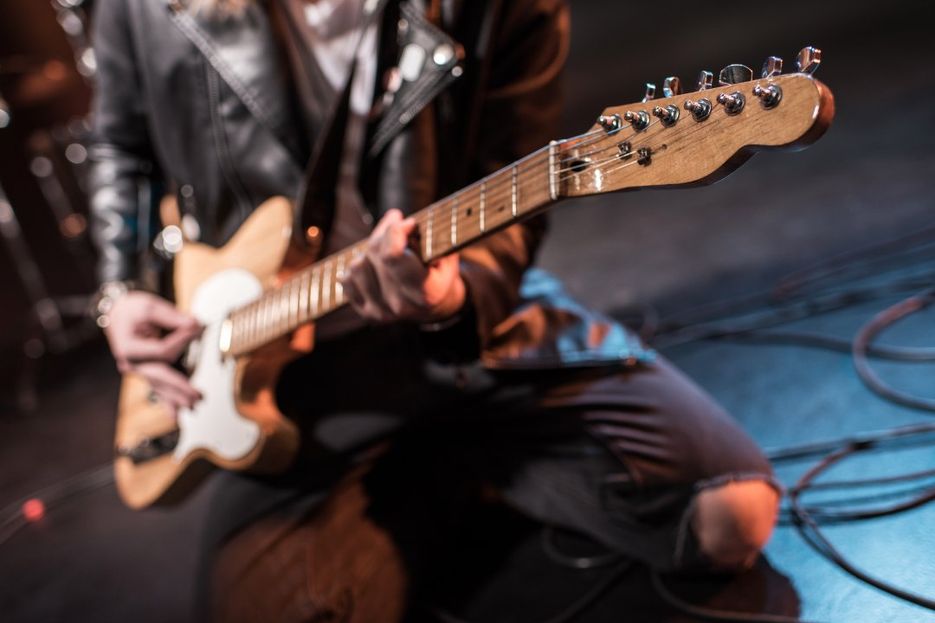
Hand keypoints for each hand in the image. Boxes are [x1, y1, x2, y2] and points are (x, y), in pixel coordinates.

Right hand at [103, 291, 202, 416]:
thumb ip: (172, 317)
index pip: (162, 351)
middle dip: (180, 387)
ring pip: (159, 386)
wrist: (117, 313)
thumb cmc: (132, 309)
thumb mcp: (150, 307)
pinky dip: (168, 400)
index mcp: (129, 348)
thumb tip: (194, 325)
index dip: (182, 339)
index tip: (197, 326)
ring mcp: (138, 370)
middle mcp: (131, 363)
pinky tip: (176, 415)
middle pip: (160, 377)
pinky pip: (157, 388)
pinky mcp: (146, 371)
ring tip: (193, 406)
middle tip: (197, 395)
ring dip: (177, 397)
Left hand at [341, 209, 465, 323]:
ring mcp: (382, 312)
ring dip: (370, 251)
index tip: (408, 222)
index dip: (396, 230)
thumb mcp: (444, 251)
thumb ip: (426, 235)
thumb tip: (394, 218)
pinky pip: (347, 279)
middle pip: (375, 253)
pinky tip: (376, 266)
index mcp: (426, 292)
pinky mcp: (366, 313)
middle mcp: (402, 306)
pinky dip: (360, 266)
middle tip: (400, 228)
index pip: (393, 255)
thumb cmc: (440, 271)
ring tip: (388, 251)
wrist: (435, 305)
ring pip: (358, 265)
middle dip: (386, 233)